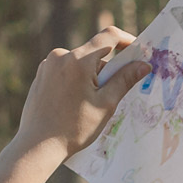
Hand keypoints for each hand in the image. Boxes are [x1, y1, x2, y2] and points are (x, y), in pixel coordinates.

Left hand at [10, 26, 150, 163]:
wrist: (38, 145)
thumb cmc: (74, 128)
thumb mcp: (106, 104)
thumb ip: (125, 80)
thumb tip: (144, 65)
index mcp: (78, 60)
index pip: (109, 36)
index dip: (127, 40)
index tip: (138, 51)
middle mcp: (60, 56)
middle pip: (94, 53)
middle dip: (107, 69)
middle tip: (112, 95)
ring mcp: (48, 65)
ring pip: (80, 63)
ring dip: (91, 77)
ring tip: (89, 105)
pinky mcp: (41, 75)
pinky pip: (66, 71)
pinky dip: (77, 81)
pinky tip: (74, 105)